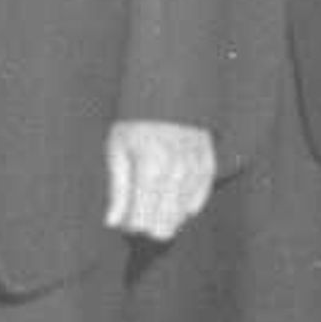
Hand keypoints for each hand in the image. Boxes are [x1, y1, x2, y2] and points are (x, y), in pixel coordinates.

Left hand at [102, 119, 216, 241]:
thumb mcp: (117, 150)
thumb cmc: (136, 124)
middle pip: (164, 224)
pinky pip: (199, 198)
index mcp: (149, 170)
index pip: (141, 221)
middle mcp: (175, 173)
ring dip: (168, 217)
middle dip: (150, 226)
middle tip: (140, 218)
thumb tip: (112, 222)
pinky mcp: (208, 164)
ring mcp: (195, 170)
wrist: (167, 95)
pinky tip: (178, 204)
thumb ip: (117, 189)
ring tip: (157, 211)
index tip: (125, 222)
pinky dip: (189, 204)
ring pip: (182, 214)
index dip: (131, 226)